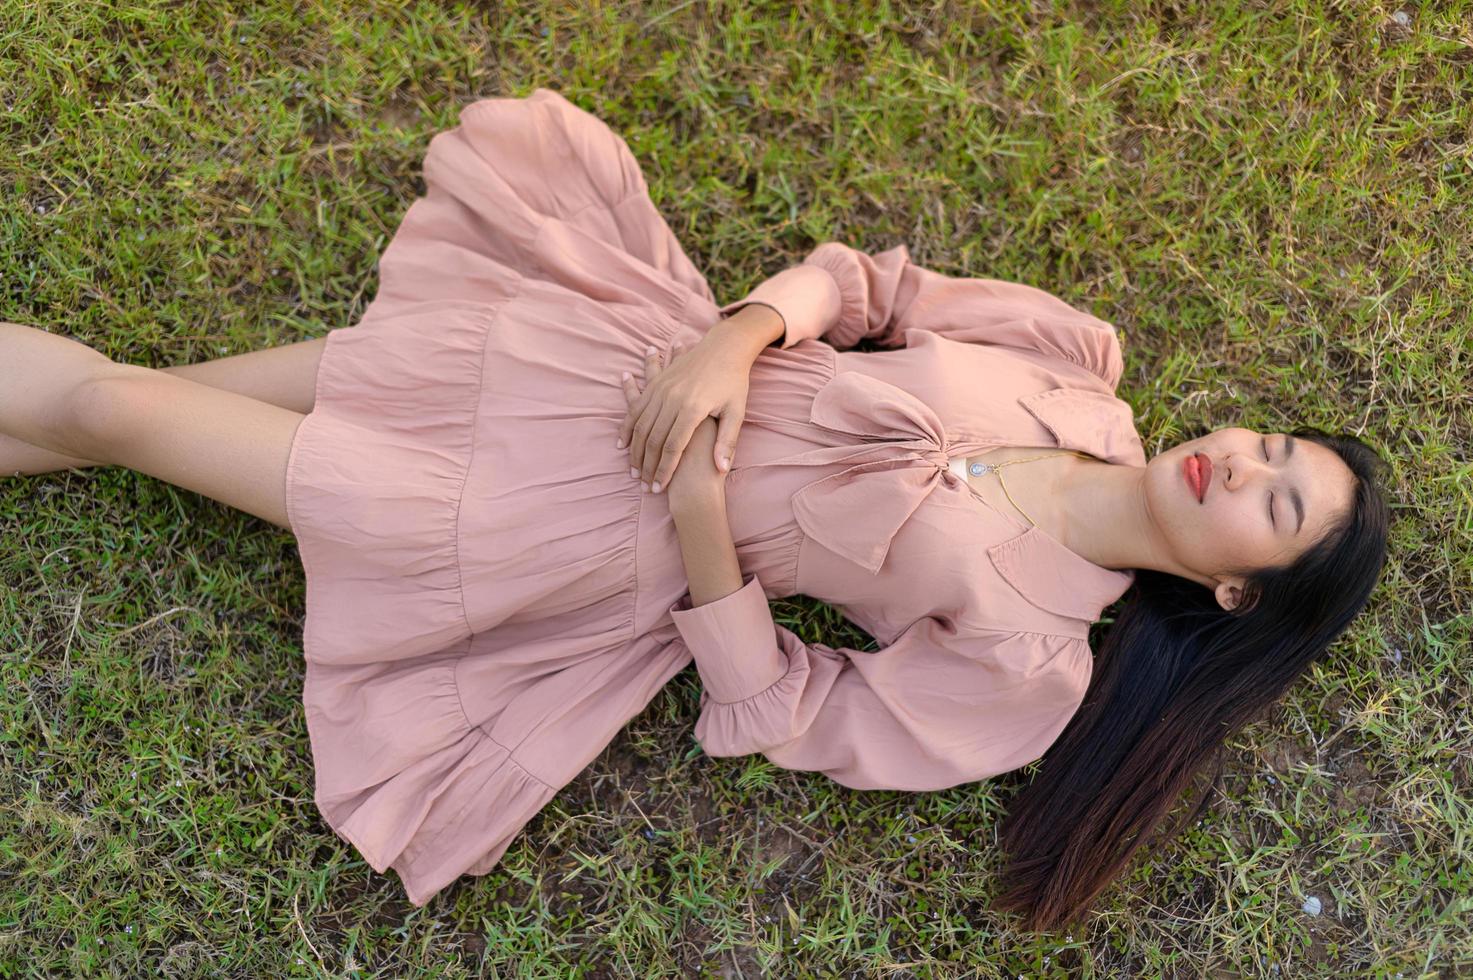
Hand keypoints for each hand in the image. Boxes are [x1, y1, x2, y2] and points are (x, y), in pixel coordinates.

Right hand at [616, 329, 751, 493]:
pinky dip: (626, 427)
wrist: (725, 347)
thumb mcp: (736, 412)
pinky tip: (622, 443)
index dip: (664, 470)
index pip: (673, 447)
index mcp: (692, 408)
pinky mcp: (656, 384)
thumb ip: (727, 441)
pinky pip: (635, 408)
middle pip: (653, 440)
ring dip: (634, 450)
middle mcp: (673, 398)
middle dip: (647, 466)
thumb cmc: (734, 382)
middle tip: (644, 485)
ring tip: (633, 470)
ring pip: (640, 426)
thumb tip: (721, 469)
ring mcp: (661, 389)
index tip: (659, 487)